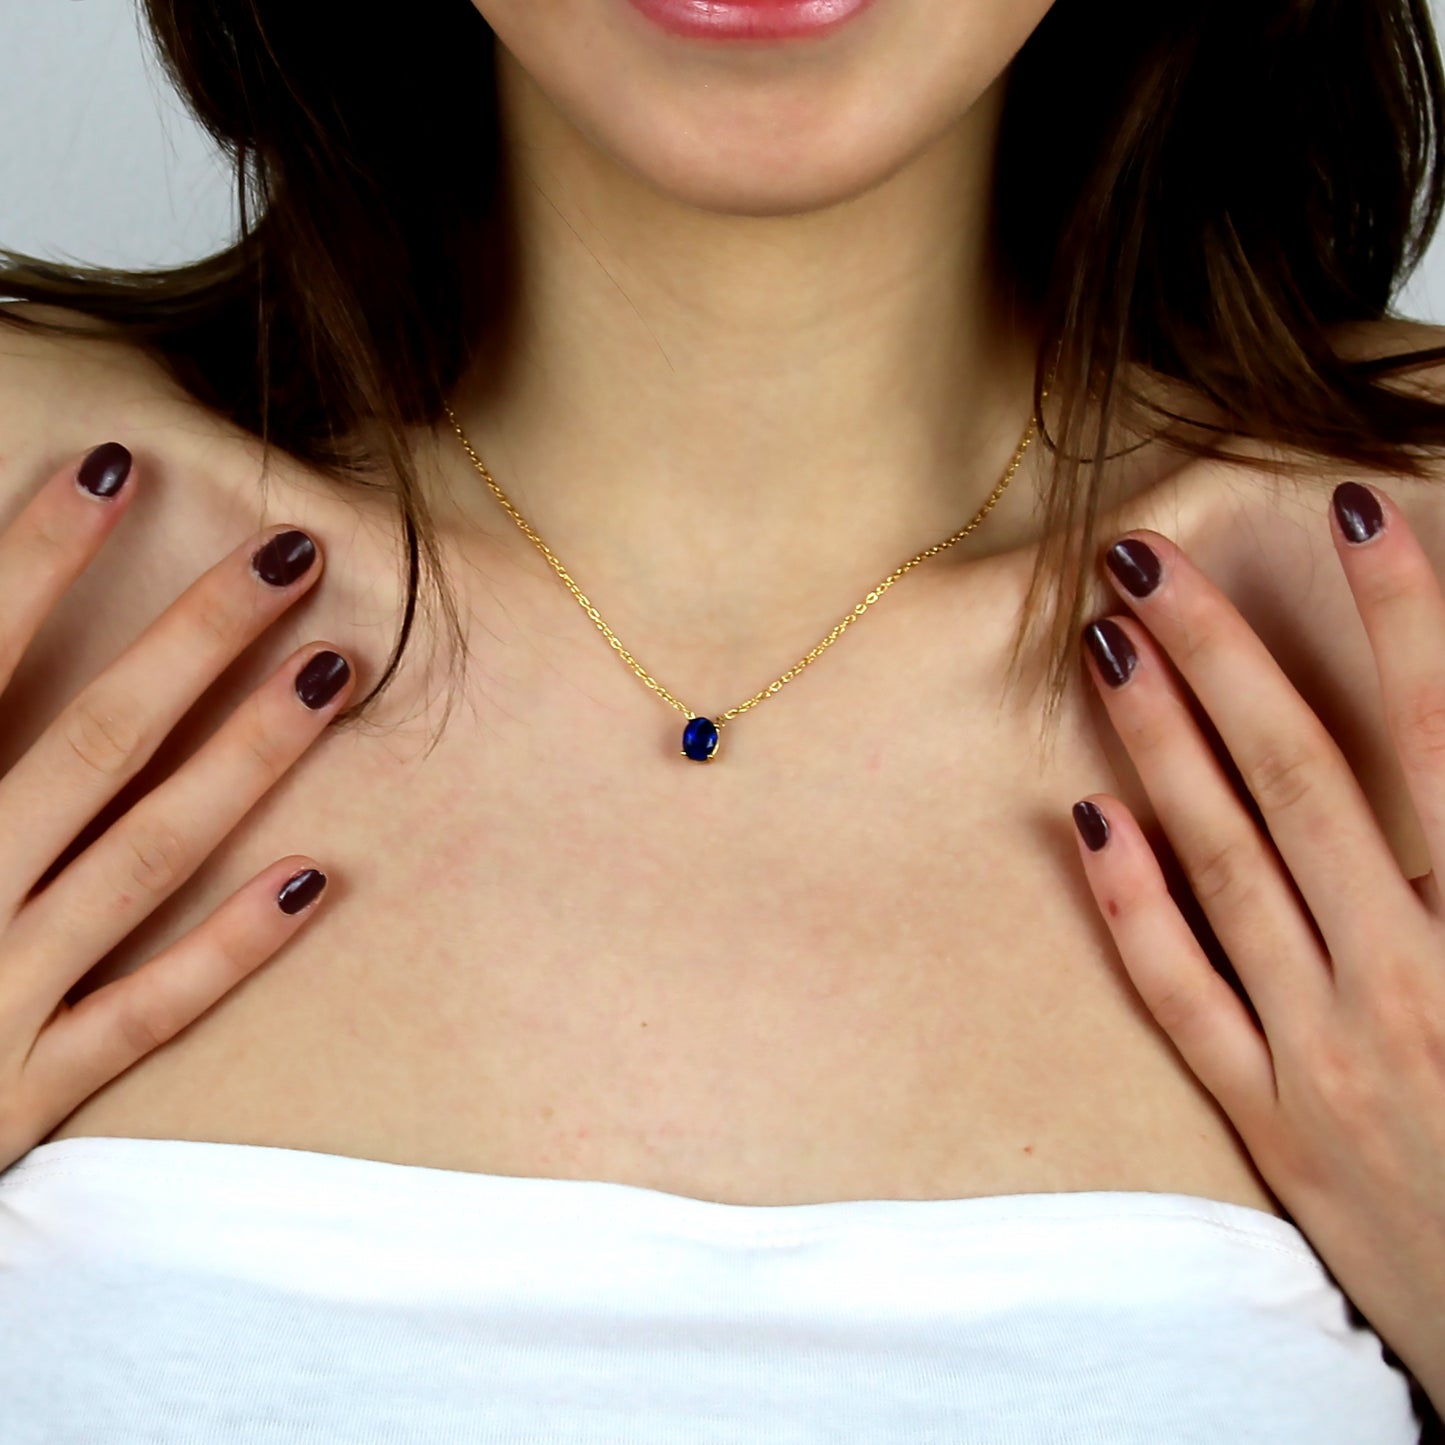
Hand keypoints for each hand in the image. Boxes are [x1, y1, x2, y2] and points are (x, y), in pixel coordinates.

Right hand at [0, 443, 355, 1173]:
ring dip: (244, 760)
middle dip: (194, 638)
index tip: (119, 464)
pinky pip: (144, 1010)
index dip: (36, 557)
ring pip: (143, 856)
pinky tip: (313, 878)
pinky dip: (225, 948)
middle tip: (291, 552)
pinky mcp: (25, 1087)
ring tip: (333, 670)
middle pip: (91, 741)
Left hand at [1070, 480, 1444, 1408]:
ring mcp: (1328, 1054)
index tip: (1354, 513)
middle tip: (1148, 558)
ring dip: (1163, 745)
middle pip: (1302, 779)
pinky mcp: (1273, 1122)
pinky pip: (1186, 996)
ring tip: (1109, 643)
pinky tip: (1087, 817)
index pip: (1442, 743)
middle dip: (1225, 655)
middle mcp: (1411, 979)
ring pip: (1228, 865)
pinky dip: (1136, 905)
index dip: (1404, 622)